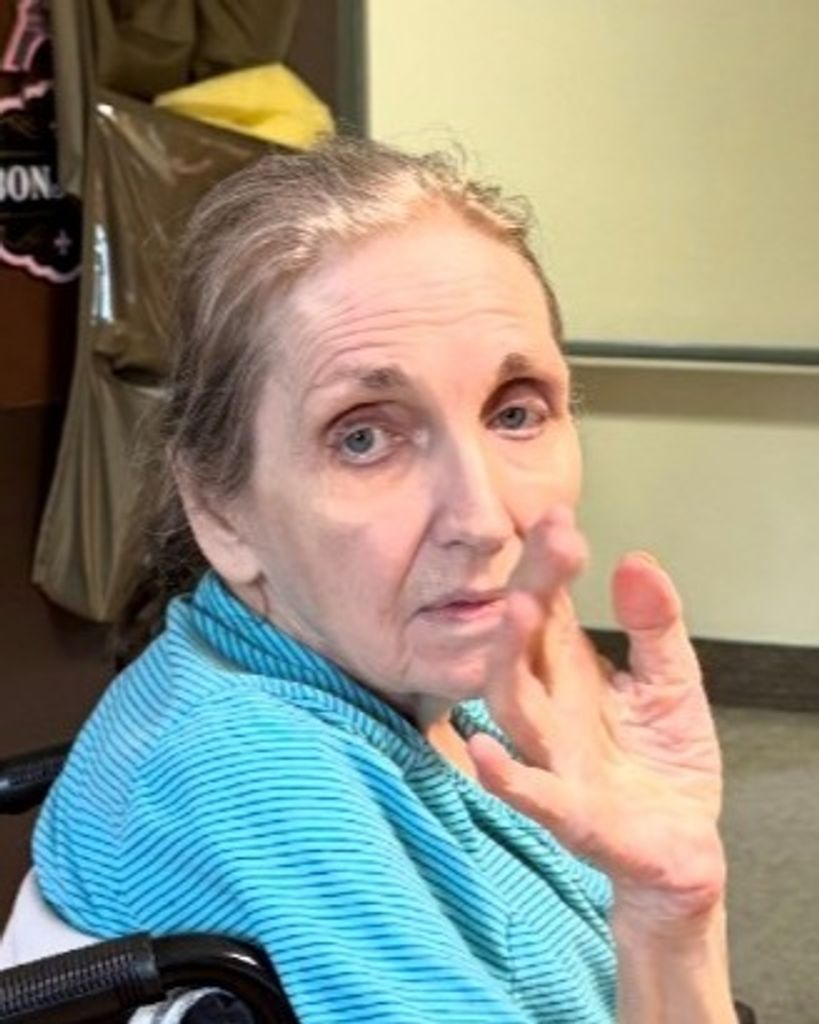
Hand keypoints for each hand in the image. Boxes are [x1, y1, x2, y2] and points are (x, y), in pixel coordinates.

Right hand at [467, 506, 724, 922]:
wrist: (680, 847)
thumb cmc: (663, 762)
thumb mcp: (672, 680)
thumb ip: (655, 624)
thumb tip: (634, 561)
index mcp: (570, 673)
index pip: (549, 608)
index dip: (548, 562)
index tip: (555, 515)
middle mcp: (551, 710)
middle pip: (523, 644)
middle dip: (530, 590)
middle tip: (549, 540)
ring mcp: (556, 760)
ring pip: (515, 707)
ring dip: (510, 660)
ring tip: (517, 611)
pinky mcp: (575, 816)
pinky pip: (535, 796)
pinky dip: (507, 779)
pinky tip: (484, 755)